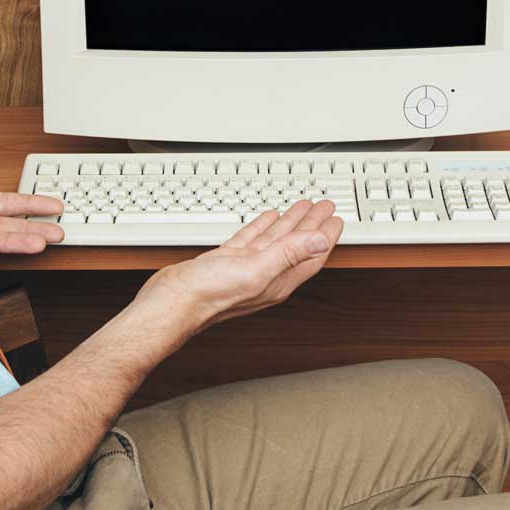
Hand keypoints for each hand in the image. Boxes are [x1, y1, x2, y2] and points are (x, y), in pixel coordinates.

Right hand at [137, 199, 343, 334]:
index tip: (336, 219)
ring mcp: (246, 268)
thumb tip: (320, 240)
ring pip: (275, 240)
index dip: (326, 237)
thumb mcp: (256, 270)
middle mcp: (265, 275)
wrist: (172, 302)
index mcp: (277, 280)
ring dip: (290, 223)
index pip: (310, 255)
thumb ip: (289, 254)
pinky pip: (251, 240)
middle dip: (312, 225)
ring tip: (303, 206)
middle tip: (325, 207)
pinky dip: (262, 227)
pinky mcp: (227, 262)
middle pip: (296, 245)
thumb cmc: (210, 295)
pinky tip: (267, 218)